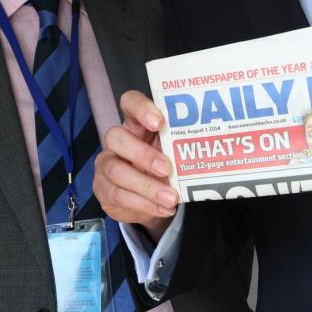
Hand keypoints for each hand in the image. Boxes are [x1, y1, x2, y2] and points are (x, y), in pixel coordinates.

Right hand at [94, 90, 178, 240]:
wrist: (148, 200)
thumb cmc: (163, 167)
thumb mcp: (171, 153)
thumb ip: (179, 146)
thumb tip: (207, 147)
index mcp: (135, 124)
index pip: (129, 102)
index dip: (141, 109)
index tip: (159, 122)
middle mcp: (117, 142)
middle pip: (117, 137)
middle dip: (142, 154)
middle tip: (167, 169)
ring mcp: (107, 165)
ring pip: (117, 171)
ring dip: (147, 187)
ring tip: (171, 198)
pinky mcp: (104, 190)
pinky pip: (120, 197)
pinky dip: (145, 205)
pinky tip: (164, 208)